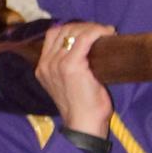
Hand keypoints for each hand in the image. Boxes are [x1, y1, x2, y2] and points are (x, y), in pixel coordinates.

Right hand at [36, 21, 112, 139]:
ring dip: (92, 28)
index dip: (72, 28)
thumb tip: (86, 50)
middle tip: (102, 32)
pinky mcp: (71, 65)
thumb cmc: (82, 108)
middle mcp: (46, 63)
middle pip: (63, 30)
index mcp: (42, 67)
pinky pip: (85, 38)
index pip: (53, 34)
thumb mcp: (67, 85)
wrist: (83, 126)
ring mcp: (57, 64)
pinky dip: (97, 32)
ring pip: (74, 31)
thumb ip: (67, 68)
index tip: (90, 33)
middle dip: (84, 26)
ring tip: (106, 33)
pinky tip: (109, 33)